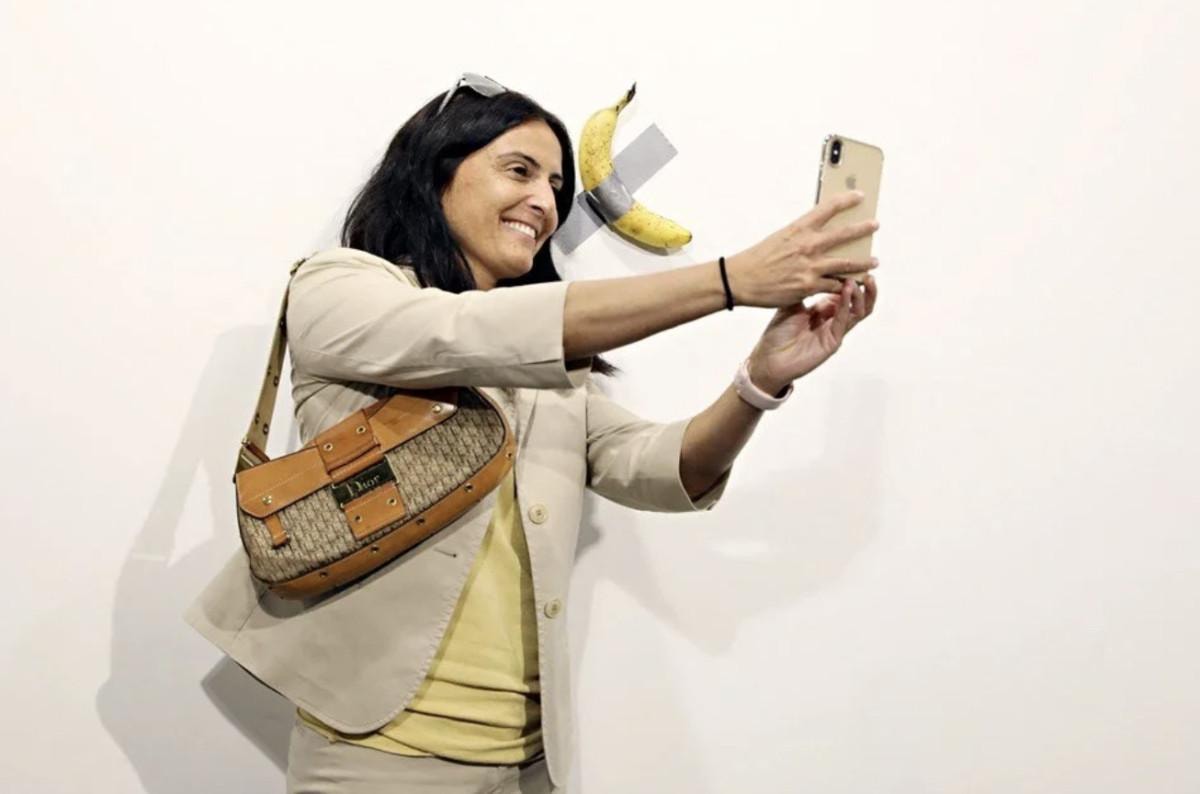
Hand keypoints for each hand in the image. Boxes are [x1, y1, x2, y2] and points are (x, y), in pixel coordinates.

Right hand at [725, 191, 879, 307]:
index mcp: (799, 228)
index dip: (847, 200)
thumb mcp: (780, 237)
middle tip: (875, 224)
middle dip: (863, 228)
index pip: (828, 208)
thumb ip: (801, 235)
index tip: (860, 196)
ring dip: (864, 262)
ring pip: (847, 263)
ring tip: (874, 261)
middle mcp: (807, 245)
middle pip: (844, 234)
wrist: (741, 280)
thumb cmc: (758, 259)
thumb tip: (818, 233)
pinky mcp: (809, 286)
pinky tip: (853, 285)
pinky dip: (844, 285)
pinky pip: (834, 285)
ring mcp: (810, 266)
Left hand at [747, 274, 877, 389]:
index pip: (844, 291)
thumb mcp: (791, 304)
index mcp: (824, 309)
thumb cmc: (777, 333)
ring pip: (858, 312)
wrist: (768, 359)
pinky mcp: (832, 342)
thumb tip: (816, 265)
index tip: (855, 259)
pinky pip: (844, 321)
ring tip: (863, 279)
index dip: (850, 277)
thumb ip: (805, 288)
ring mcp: (835, 331)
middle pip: (858, 301)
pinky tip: (847, 290)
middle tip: (867, 269)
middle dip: (865, 285)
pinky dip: (847, 305)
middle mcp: (833, 319)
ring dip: (861, 294)